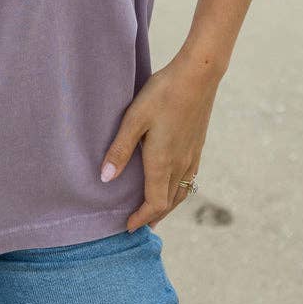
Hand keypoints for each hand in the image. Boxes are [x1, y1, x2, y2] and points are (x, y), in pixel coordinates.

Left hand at [100, 54, 219, 232]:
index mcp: (162, 162)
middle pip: (168, 203)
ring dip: (167, 206)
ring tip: (154, 212)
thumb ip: (120, 149)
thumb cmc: (163, 93)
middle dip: (153, 216)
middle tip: (139, 225)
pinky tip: (174, 184)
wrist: (198, 76)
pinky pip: (189, 179)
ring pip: (181, 193)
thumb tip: (105, 179)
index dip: (141, 218)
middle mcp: (180, 164)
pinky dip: (179, 192)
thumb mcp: (135, 118)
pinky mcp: (198, 146)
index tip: (128, 227)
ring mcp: (192, 156)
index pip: (154, 203)